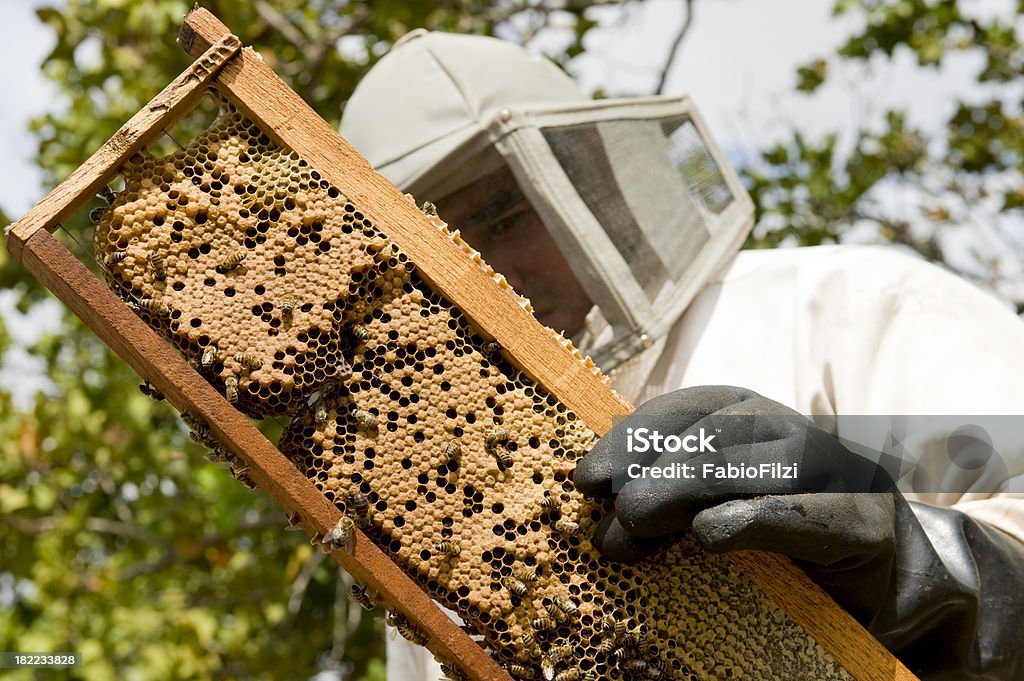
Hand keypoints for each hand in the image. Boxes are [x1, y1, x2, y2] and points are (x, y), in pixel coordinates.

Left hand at [574, 386, 1023, 679]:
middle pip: (710, 436)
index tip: (588, 480)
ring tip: (636, 530)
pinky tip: (710, 536)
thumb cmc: (775, 537)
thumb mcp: (710, 500)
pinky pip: (803, 514)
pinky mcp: (861, 523)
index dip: (630, 439)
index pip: (682, 408)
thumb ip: (664, 488)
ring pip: (751, 466)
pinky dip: (754, 520)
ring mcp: (830, 472)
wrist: (879, 580)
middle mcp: (788, 429)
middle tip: (609, 527)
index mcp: (748, 414)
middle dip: (649, 477)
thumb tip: (599, 503)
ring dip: (684, 494)